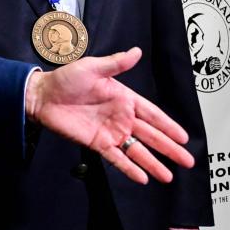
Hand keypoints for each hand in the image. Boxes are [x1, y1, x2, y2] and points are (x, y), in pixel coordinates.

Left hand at [25, 47, 194, 183]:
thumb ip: (115, 63)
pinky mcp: (97, 144)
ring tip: (169, 176)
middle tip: (188, 161)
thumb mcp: (92, 67)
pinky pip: (116, 158)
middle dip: (169, 148)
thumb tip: (136, 51)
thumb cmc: (65, 79)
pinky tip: (143, 178)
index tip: (184, 137)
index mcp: (124, 98)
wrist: (42, 96)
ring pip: (137, 151)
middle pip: (150, 136)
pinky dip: (129, 168)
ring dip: (153, 163)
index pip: (153, 114)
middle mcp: (121, 117)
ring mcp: (110, 132)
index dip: (169, 126)